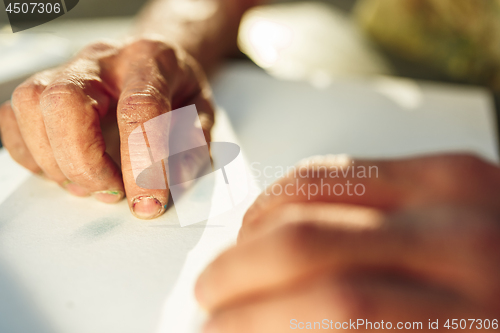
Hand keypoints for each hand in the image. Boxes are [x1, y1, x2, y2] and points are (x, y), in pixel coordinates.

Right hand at [0, 39, 213, 218]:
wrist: (155, 60)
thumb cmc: (178, 89)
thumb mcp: (203, 115)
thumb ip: (193, 147)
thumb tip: (171, 183)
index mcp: (151, 60)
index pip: (139, 108)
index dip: (142, 163)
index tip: (148, 203)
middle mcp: (102, 59)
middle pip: (66, 101)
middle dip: (85, 162)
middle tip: (112, 193)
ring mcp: (66, 69)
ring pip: (32, 106)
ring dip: (58, 163)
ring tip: (93, 184)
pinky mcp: (42, 87)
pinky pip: (14, 119)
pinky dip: (32, 156)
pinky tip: (65, 170)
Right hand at [195, 154, 499, 331]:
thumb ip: (341, 332)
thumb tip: (266, 325)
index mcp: (469, 318)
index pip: (332, 307)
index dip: (251, 323)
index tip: (211, 330)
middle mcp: (461, 242)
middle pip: (306, 244)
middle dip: (235, 274)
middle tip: (206, 299)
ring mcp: (454, 190)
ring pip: (309, 193)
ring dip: (251, 232)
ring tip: (230, 261)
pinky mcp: (446, 166)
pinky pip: (338, 167)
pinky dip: (286, 193)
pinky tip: (269, 220)